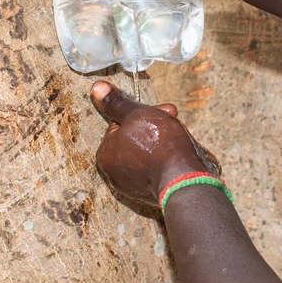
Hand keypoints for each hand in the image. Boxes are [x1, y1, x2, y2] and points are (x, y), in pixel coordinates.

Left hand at [89, 80, 211, 208]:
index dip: (143, 114)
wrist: (184, 180)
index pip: (122, 124)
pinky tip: (180, 156)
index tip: (162, 111)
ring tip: (180, 140)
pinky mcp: (152, 193)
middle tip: (173, 121)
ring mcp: (133, 186)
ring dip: (164, 143)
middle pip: (136, 140)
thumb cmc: (158, 145)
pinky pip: (159, 169)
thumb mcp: (136, 114)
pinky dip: (168, 161)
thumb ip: (116, 103)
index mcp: (106, 154)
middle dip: (156, 128)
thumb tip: (97, 88)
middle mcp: (115, 173)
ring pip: (149, 154)